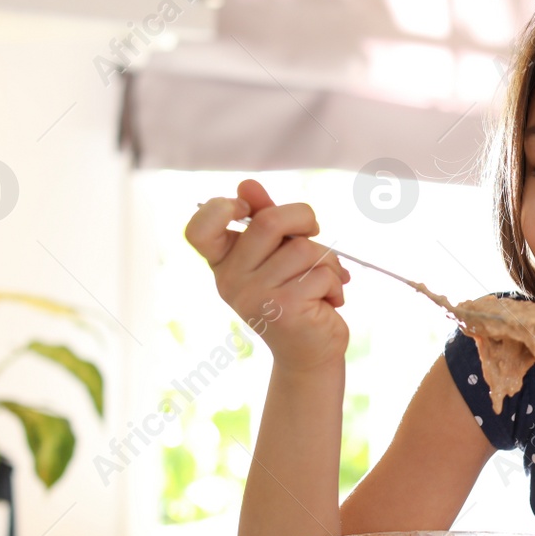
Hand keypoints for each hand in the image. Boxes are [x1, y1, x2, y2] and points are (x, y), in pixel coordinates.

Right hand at [184, 179, 351, 373]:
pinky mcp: (285, 309)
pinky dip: (336, 283)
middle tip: (315, 230)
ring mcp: (255, 297)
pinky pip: (322, 274)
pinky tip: (330, 302)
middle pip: (268, 222)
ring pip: (304, 249)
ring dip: (328, 261)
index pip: (198, 230)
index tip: (246, 207)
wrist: (310, 352)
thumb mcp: (278, 254)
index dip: (219, 208)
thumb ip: (265, 218)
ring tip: (326, 282)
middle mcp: (230, 281)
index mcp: (224, 263)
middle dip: (304, 218)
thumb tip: (247, 184)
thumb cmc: (296, 294)